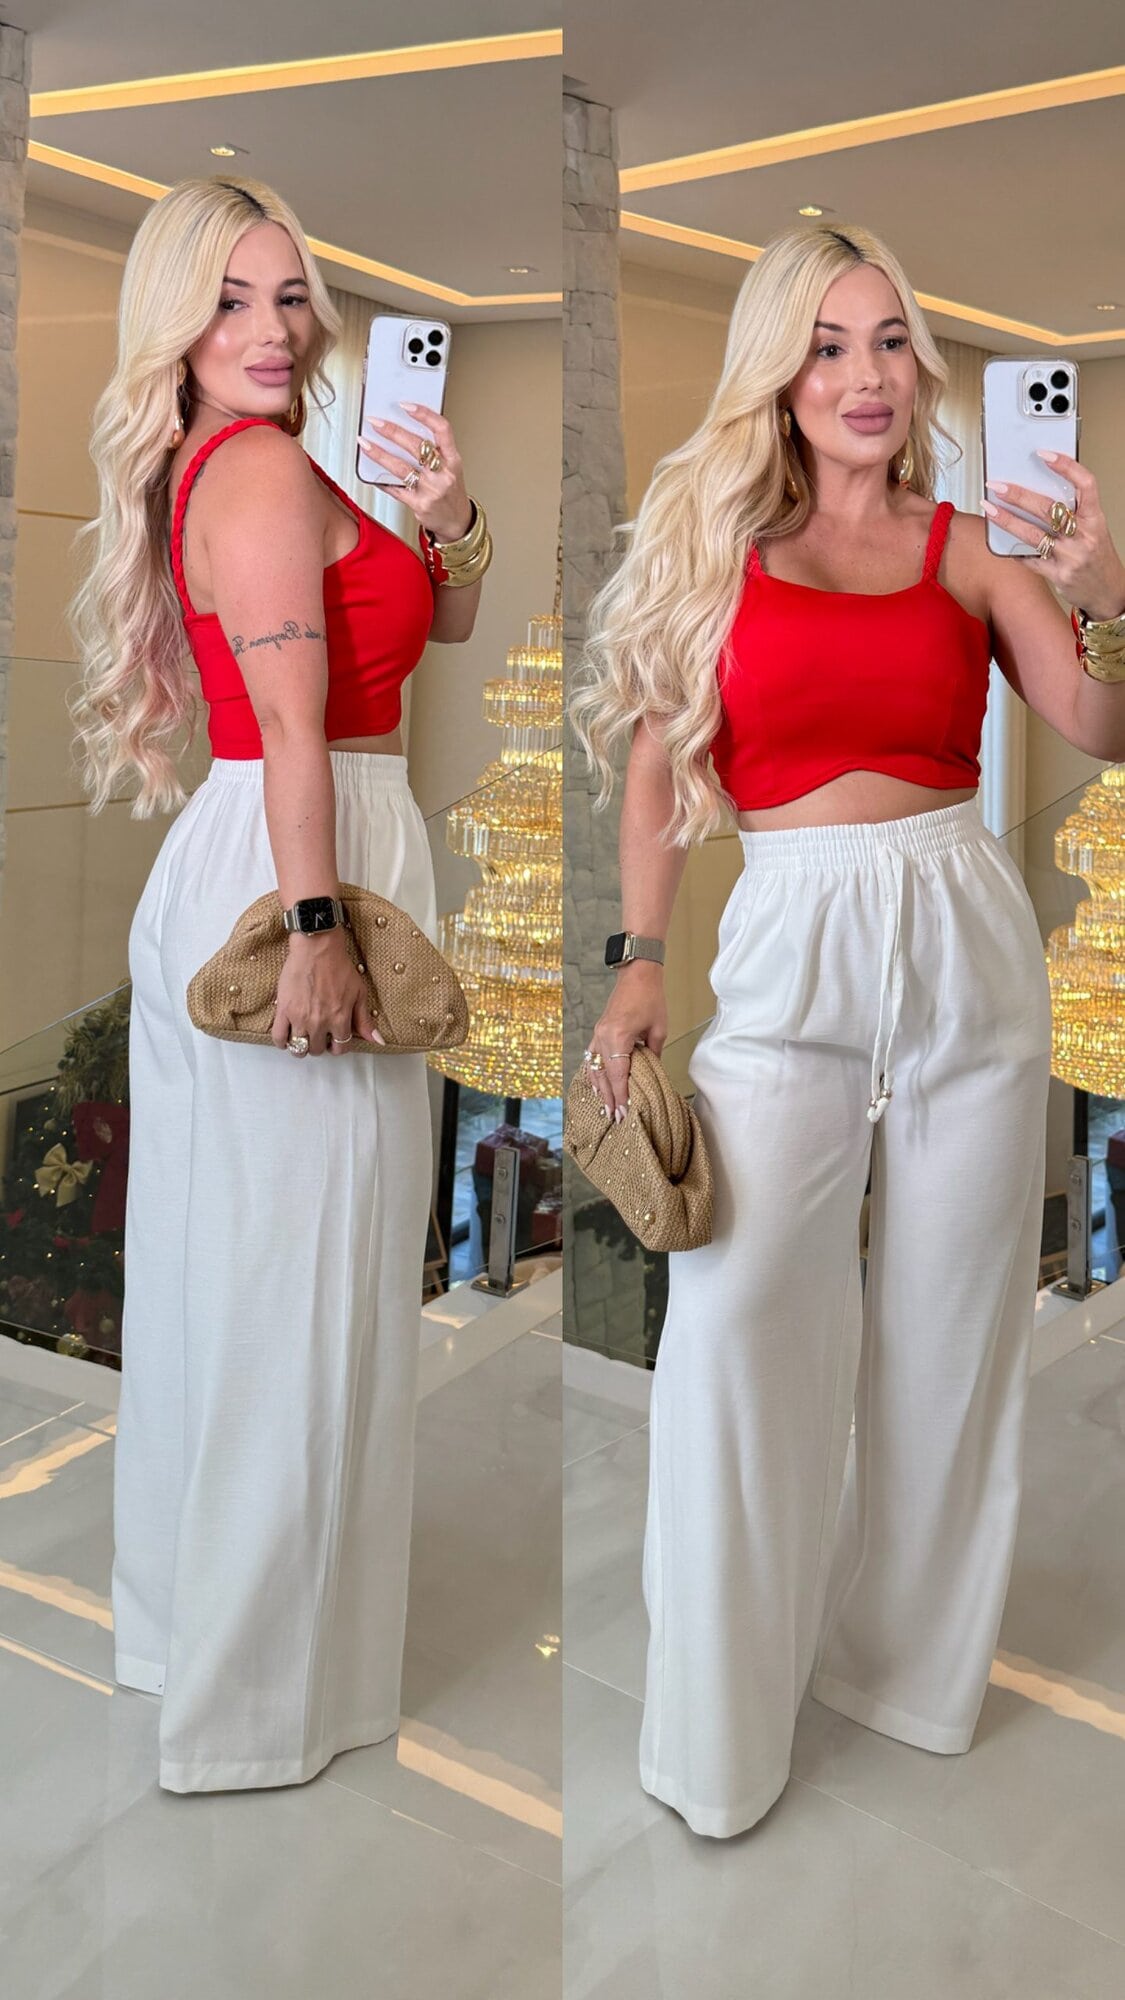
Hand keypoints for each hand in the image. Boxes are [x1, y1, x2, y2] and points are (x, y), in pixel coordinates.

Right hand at [271, 929, 384, 1056]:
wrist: (316, 948)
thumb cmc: (339, 967)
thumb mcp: (359, 993)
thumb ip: (365, 1020)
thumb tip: (377, 1041)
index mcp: (340, 1019)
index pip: (340, 1048)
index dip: (338, 1046)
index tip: (334, 1040)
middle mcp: (320, 1023)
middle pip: (318, 1049)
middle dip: (320, 1045)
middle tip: (318, 1034)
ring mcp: (300, 1018)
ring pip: (299, 1048)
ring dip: (301, 1046)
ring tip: (303, 1036)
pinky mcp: (283, 1010)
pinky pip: (278, 1037)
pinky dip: (282, 1042)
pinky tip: (286, 1037)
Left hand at [357, 402, 471, 542]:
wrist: (457, 521)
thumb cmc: (451, 490)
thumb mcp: (451, 467)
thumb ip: (434, 450)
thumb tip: (403, 429)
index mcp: (453, 459)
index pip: (442, 430)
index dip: (425, 415)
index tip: (406, 405)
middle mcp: (444, 474)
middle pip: (417, 447)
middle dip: (393, 432)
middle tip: (376, 422)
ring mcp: (432, 490)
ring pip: (402, 468)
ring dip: (380, 454)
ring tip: (365, 443)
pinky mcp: (420, 505)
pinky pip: (396, 489)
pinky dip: (381, 480)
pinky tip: (371, 473)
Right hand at [582, 963, 667, 1121]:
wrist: (637, 974)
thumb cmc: (650, 997)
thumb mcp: (659, 1029)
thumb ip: (654, 1054)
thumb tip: (652, 1072)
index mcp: (618, 1037)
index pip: (617, 1074)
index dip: (620, 1095)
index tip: (623, 1112)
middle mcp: (603, 1037)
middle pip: (603, 1075)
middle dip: (609, 1097)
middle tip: (614, 1117)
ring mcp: (597, 1033)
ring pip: (593, 1068)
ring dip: (599, 1088)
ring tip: (605, 1106)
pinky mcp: (598, 1031)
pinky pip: (591, 1056)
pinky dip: (594, 1072)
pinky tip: (596, 1084)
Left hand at [984, 452, 1124, 619]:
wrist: (1107, 591)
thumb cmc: (1097, 555)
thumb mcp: (1094, 527)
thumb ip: (1072, 511)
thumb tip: (1038, 489)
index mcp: (1095, 518)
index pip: (1085, 484)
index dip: (1066, 466)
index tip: (1044, 454)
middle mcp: (1084, 536)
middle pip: (1048, 509)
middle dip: (1019, 495)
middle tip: (998, 486)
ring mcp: (1071, 557)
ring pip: (1033, 534)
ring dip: (1007, 521)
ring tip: (989, 508)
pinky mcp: (1058, 575)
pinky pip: (1029, 559)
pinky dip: (1013, 549)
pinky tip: (999, 541)